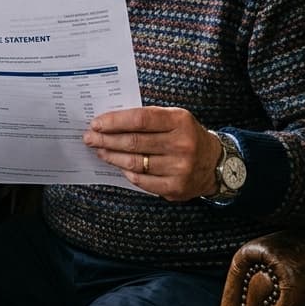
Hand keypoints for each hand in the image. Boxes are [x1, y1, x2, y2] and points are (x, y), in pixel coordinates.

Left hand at [83, 106, 221, 200]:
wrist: (214, 163)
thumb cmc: (186, 136)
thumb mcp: (175, 118)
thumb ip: (148, 118)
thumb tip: (110, 121)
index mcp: (180, 121)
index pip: (140, 119)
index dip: (114, 121)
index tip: (96, 123)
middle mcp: (182, 144)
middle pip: (134, 142)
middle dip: (106, 139)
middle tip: (89, 138)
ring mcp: (180, 168)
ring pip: (135, 162)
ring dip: (112, 156)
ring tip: (99, 150)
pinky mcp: (175, 187)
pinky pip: (142, 180)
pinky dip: (126, 172)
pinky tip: (118, 165)